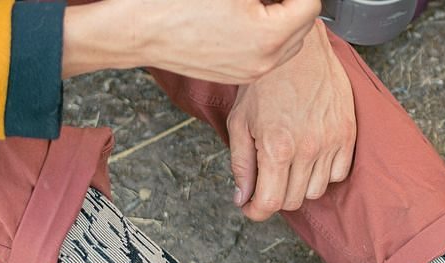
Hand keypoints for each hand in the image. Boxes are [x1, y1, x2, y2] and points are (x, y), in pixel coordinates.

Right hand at [63, 0, 319, 81]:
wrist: (134, 30)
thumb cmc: (171, 2)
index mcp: (270, 37)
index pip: (310, 4)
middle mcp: (265, 62)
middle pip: (303, 24)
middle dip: (291, 1)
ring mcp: (252, 72)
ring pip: (288, 41)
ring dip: (281, 16)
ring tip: (255, 2)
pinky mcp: (237, 74)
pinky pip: (267, 52)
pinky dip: (265, 32)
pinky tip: (242, 13)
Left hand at [228, 21, 355, 220]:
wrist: (299, 50)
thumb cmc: (266, 82)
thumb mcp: (240, 122)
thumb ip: (241, 164)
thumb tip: (242, 198)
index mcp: (276, 147)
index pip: (270, 202)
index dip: (256, 212)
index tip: (251, 208)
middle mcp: (307, 149)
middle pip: (293, 200)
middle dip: (275, 197)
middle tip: (266, 182)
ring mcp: (331, 143)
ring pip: (316, 191)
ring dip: (300, 186)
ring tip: (289, 167)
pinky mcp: (347, 135)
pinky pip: (338, 174)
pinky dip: (324, 173)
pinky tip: (311, 158)